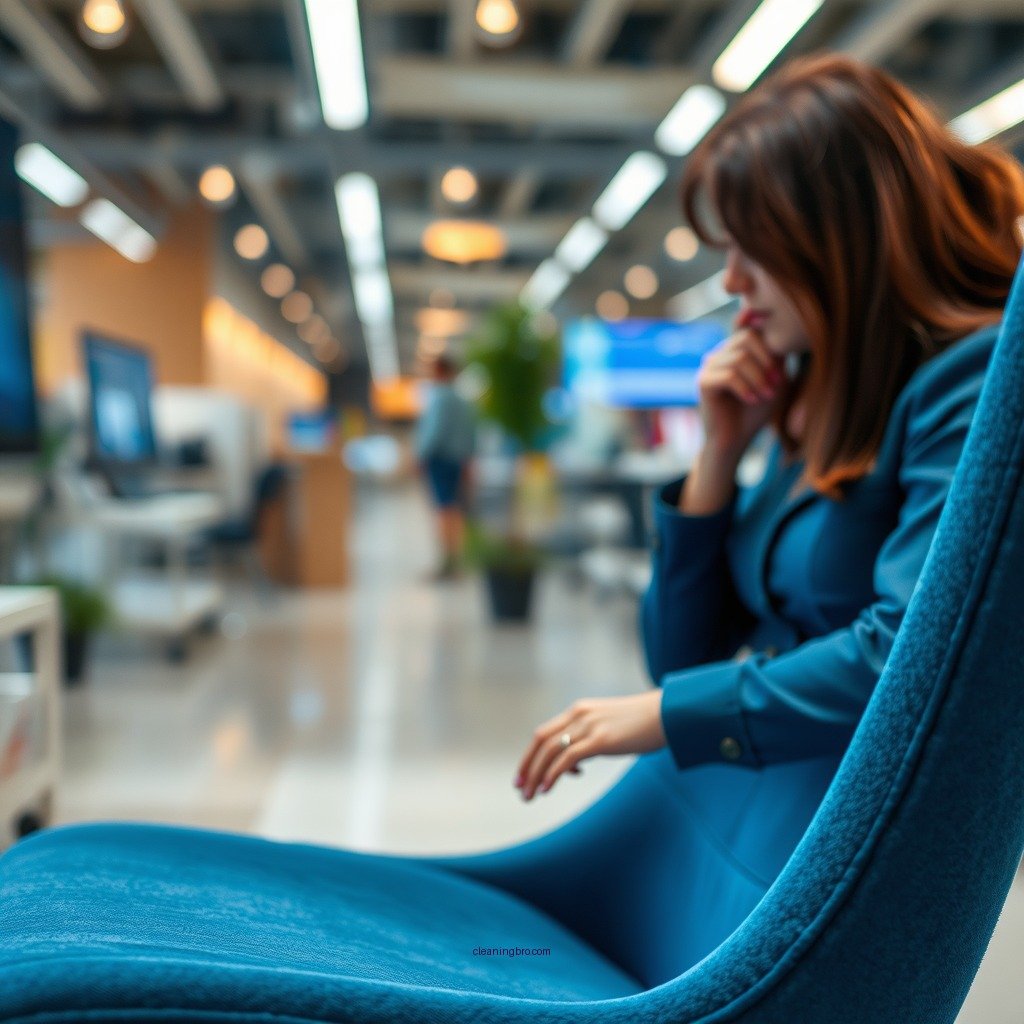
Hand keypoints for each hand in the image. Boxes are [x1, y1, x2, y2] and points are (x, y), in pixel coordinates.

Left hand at [513, 691, 665, 800]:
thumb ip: (590, 741)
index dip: (531, 756)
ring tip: (530, 796)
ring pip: (550, 751)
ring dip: (536, 775)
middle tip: (520, 789)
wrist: (669, 713)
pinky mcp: (600, 740)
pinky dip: (553, 775)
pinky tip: (547, 789)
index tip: (524, 775)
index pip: (544, 733)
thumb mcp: (609, 728)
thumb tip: (574, 765)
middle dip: (527, 767)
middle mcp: (579, 715)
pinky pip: (567, 759)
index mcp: (580, 711)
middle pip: (540, 741)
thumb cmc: (643, 724)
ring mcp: (589, 726)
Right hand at [697, 314, 786, 460]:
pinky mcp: (703, 382)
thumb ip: (776, 357)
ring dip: (759, 378)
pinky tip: (752, 400)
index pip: (753, 329)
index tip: (780, 375)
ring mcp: (708, 366)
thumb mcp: (773, 380)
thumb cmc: (755, 412)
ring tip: (767, 396)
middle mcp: (719, 353)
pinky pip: (729, 375)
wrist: (734, 440)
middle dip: (767, 361)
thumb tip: (779, 336)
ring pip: (739, 358)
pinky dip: (745, 388)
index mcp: (734, 350)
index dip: (770, 346)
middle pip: (746, 338)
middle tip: (778, 384)